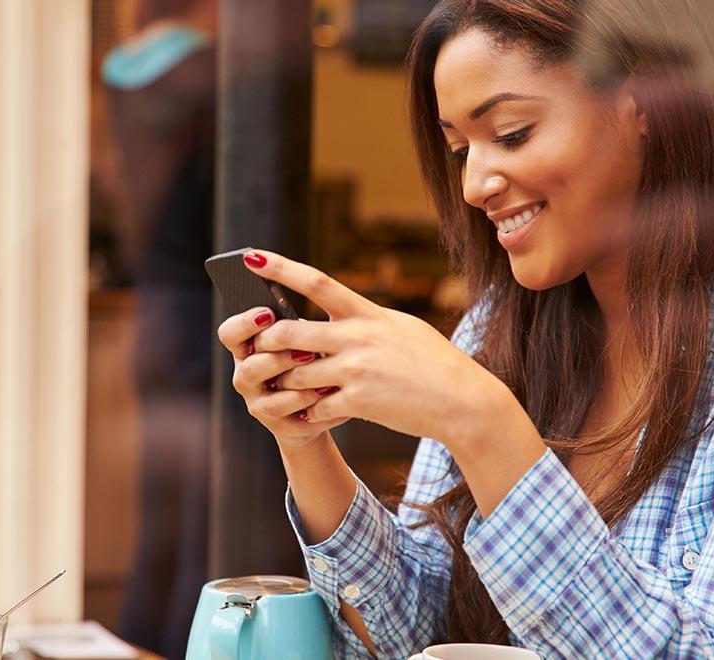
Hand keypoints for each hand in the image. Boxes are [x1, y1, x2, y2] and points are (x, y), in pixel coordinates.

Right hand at [217, 305, 351, 447]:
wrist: (316, 407)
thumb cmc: (308, 361)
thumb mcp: (301, 337)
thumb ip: (295, 326)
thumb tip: (305, 312)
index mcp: (247, 348)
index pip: (229, 333)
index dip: (244, 324)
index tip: (268, 314)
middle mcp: (245, 375)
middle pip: (251, 366)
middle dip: (280, 358)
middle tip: (307, 352)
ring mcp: (258, 402)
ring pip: (270, 397)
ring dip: (298, 386)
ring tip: (324, 379)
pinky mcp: (276, 425)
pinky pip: (292, 418)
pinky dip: (313, 406)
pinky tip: (332, 396)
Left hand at [243, 249, 511, 444]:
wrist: (462, 401)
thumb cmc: (432, 362)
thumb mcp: (401, 328)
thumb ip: (366, 319)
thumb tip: (337, 311)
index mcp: (367, 313)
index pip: (317, 282)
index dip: (280, 269)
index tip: (250, 258)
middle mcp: (358, 337)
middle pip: (291, 331)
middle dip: (266, 341)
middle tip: (257, 347)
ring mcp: (357, 370)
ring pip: (296, 374)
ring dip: (286, 383)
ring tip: (284, 389)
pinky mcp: (359, 401)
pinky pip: (316, 408)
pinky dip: (310, 414)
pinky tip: (313, 416)